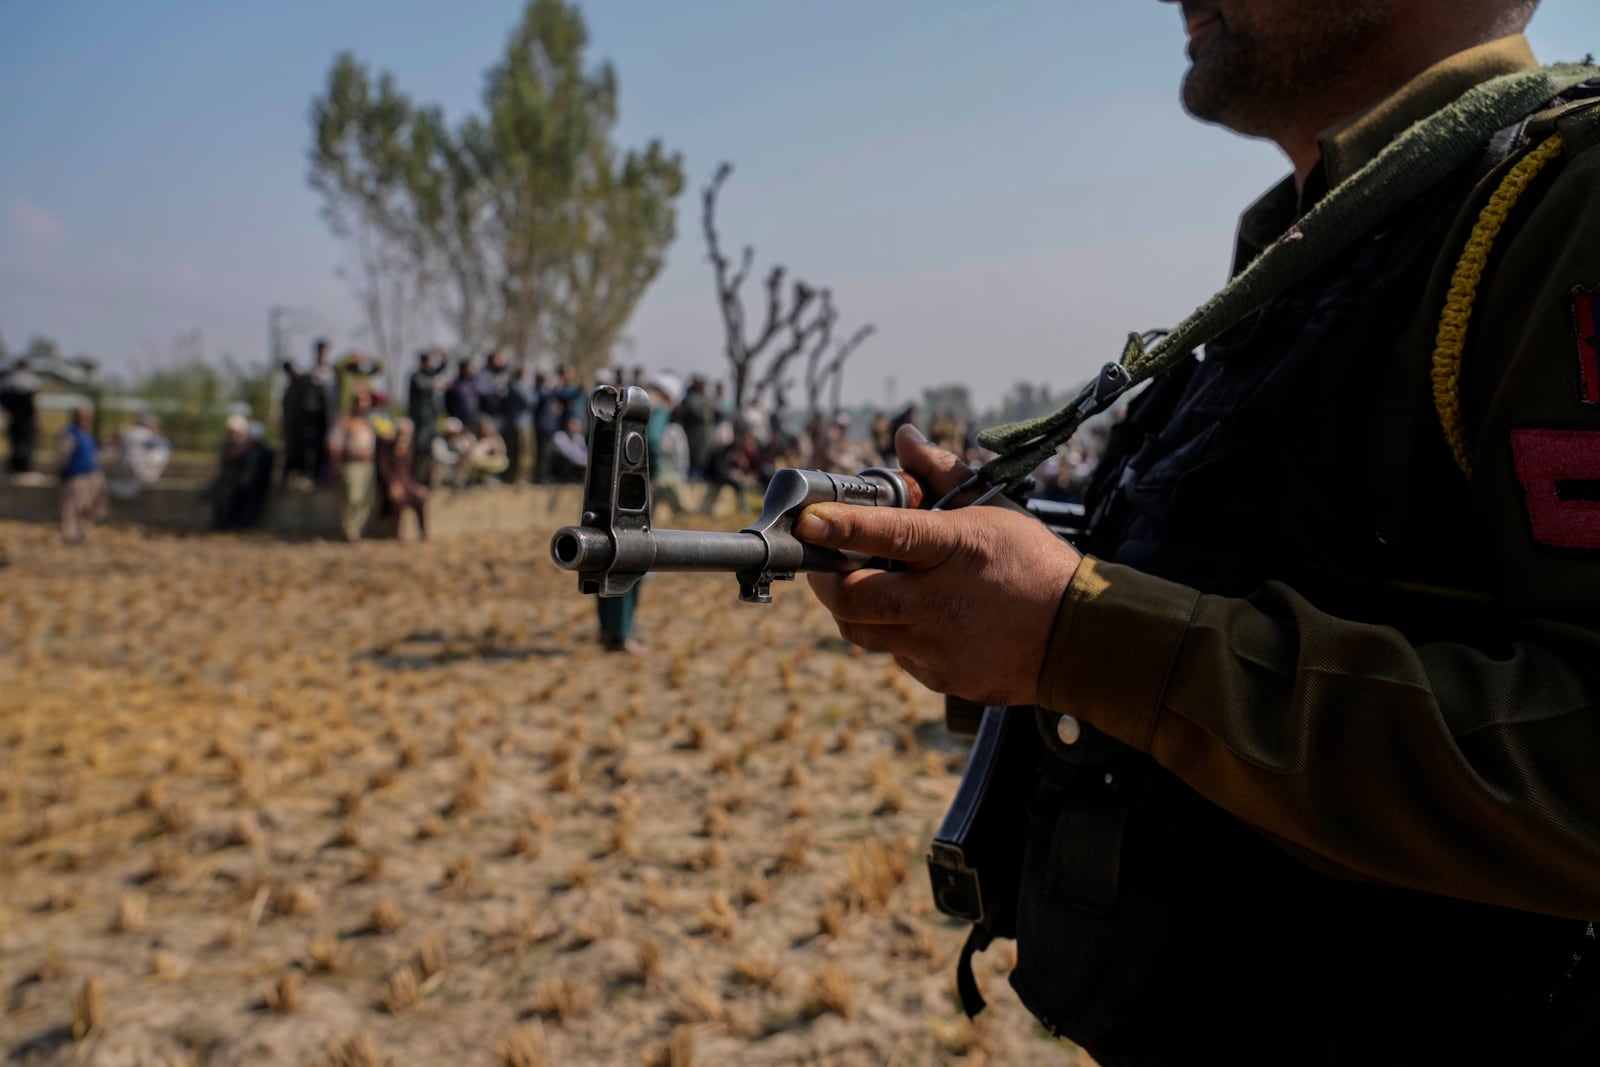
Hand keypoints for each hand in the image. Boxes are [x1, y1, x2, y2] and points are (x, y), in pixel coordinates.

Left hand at [800, 425, 1082, 705]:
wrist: (1079, 638)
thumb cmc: (1033, 563)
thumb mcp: (995, 508)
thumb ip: (942, 473)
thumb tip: (904, 437)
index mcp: (956, 548)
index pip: (888, 535)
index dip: (843, 527)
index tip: (809, 520)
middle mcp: (941, 601)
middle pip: (854, 598)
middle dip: (824, 579)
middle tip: (822, 561)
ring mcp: (938, 645)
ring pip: (862, 632)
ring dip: (851, 607)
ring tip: (862, 586)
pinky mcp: (940, 676)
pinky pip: (894, 655)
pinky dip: (890, 635)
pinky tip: (911, 618)